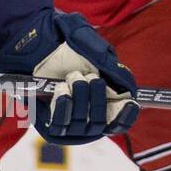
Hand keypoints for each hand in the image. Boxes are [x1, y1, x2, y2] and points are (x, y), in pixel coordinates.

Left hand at [0, 10, 138, 144]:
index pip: (120, 122)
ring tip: (72, 77)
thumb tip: (129, 90)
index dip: (126, 116)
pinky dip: (63, 107)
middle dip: (98, 99)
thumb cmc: (71, 49)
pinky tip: (62, 92)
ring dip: (80, 99)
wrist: (40, 45)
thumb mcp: (98, 54)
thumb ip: (114, 71)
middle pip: (101, 123)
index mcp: (104, 104)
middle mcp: (88, 117)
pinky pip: (60, 125)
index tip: (128, 102)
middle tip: (91, 78)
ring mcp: (69, 123)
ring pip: (82, 123)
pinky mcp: (50, 124)